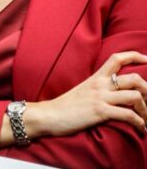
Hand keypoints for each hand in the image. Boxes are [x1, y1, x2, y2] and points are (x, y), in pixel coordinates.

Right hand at [23, 52, 146, 139]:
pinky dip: (140, 123)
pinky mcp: (100, 111)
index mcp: (95, 77)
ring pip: (135, 96)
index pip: (117, 58)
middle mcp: (100, 84)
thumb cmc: (65, 106)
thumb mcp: (82, 90)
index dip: (135, 56)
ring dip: (146, 110)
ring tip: (146, 119)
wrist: (48, 115)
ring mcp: (100, 97)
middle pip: (134, 79)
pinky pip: (128, 115)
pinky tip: (141, 129)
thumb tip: (112, 92)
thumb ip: (97, 88)